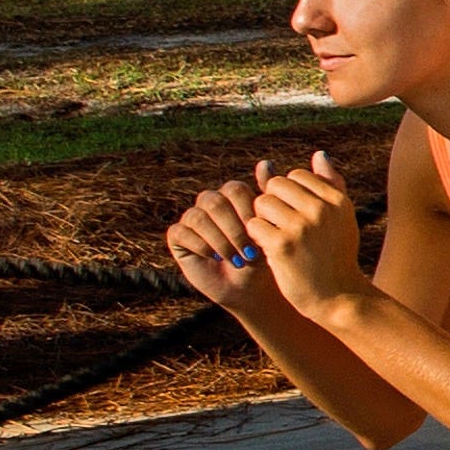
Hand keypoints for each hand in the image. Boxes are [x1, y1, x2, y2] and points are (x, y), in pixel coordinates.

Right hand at [163, 176, 278, 310]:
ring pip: (198, 217)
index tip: (261, 234)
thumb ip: (267, 196)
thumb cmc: (265, 257)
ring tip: (236, 259)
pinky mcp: (178, 236)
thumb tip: (265, 162)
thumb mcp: (271, 227)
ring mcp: (193, 218)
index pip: (235, 190)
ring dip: (219, 241)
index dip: (247, 211)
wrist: (251, 287)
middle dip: (234, 229)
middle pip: (215, 202)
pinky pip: (182, 232)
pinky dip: (202, 246)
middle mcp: (211, 202)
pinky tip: (216, 259)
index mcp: (233, 195)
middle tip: (248, 252)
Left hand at [238, 156, 368, 322]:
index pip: (296, 175)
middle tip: (280, 225)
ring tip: (273, 236)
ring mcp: (301, 227)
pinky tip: (268, 250)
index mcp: (337, 200)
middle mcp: (321, 209)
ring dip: (261, 219)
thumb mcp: (342, 218)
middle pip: (275, 185)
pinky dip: (256, 237)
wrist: (337, 298)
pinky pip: (254, 225)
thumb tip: (319, 154)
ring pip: (261, 202)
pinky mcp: (282, 245)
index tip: (295, 214)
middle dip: (272, 203)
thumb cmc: (336, 256)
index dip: (289, 194)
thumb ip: (331, 184)